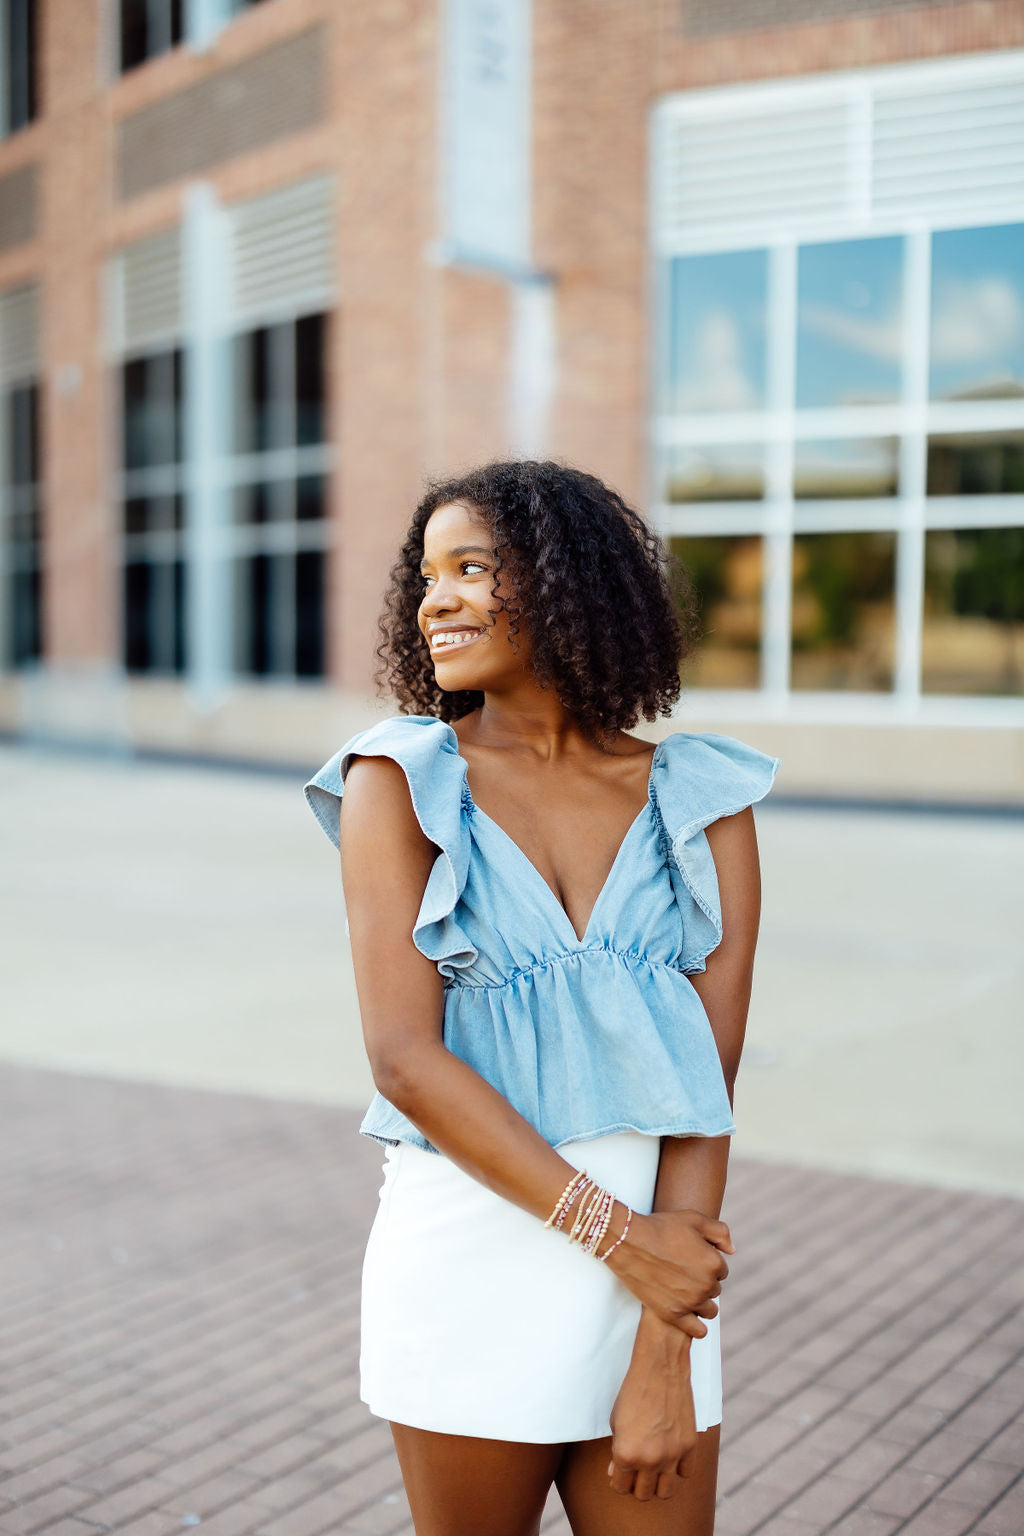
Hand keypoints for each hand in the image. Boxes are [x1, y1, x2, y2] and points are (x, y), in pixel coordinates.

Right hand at [603, 1207, 731, 1337]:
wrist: (628, 1241)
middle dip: (703, 1281)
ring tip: (684, 1291)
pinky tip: (688, 1314)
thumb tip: (732, 1251)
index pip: (722, 1271)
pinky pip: (698, 1330)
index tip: (691, 1259)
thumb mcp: (693, 1219)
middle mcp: (705, 1285)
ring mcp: (690, 1302)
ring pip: (709, 1310)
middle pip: (714, 1290)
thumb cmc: (660, 1227)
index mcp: (714, 1263)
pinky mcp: (673, 1314)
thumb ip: (719, 1232)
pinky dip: (696, 1326)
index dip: (707, 1263)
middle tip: (683, 1272)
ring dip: (701, 1302)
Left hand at [608, 1317, 698, 1499]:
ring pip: (665, 1492)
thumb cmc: (632, 1391)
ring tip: (653, 1469)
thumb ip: (616, 1451)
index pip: (620, 1487)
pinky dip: (678, 1469)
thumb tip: (617, 1472)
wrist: (660, 1366)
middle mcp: (649, 1460)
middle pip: (642, 1494)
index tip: (620, 1470)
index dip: (618, 1478)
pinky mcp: (690, 1445)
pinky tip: (671, 1455)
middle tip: (636, 1469)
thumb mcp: (616, 1421)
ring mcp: (672, 1454)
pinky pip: (685, 1473)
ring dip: (657, 1484)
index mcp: (625, 1454)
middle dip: (636, 1484)